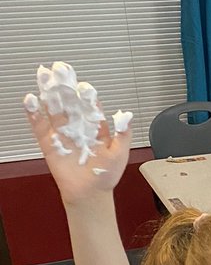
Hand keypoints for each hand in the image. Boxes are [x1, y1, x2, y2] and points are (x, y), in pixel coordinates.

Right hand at [24, 62, 131, 204]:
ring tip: (44, 78)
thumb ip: (123, 133)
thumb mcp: (120, 153)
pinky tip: (31, 100)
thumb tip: (126, 115)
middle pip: (69, 103)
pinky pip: (40, 126)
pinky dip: (34, 113)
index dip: (86, 95)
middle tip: (60, 71)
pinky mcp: (49, 144)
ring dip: (49, 94)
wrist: (90, 193)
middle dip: (65, 87)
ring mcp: (62, 134)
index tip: (84, 86)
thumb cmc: (106, 176)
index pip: (90, 106)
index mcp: (95, 127)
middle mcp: (78, 127)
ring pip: (54, 110)